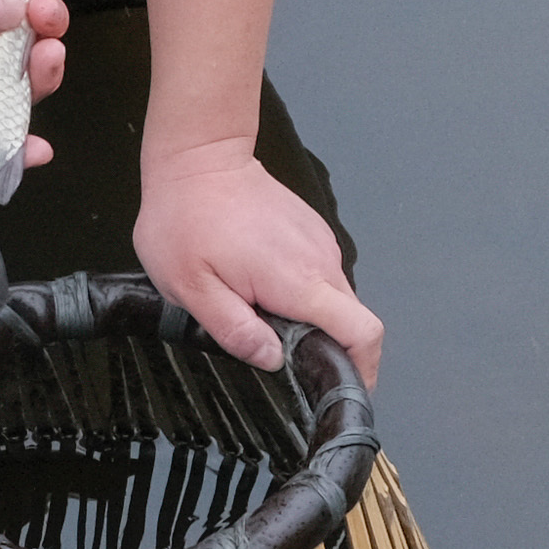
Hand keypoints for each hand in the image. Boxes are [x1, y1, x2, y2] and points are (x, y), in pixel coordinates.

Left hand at [138, 137, 378, 383]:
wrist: (198, 157)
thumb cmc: (186, 217)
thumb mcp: (191, 288)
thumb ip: (235, 331)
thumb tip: (273, 360)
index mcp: (298, 281)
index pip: (361, 332)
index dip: (362, 369)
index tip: (342, 391)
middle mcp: (320, 261)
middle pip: (353, 321)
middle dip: (330, 350)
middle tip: (287, 362)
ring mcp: (319, 243)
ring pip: (336, 301)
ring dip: (312, 320)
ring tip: (264, 319)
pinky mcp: (311, 232)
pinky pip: (320, 277)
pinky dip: (303, 296)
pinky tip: (264, 290)